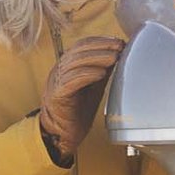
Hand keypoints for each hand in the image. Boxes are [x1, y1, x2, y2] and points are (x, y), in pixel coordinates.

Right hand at [40, 36, 122, 158]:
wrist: (63, 133)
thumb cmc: (78, 109)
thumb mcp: (94, 85)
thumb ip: (102, 69)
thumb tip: (118, 54)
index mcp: (67, 65)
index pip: (81, 44)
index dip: (100, 40)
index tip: (118, 41)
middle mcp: (59, 70)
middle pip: (78, 50)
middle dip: (101, 46)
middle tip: (119, 46)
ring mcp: (56, 82)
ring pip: (75, 63)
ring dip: (97, 58)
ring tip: (114, 58)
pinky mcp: (57, 95)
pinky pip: (71, 81)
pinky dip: (87, 74)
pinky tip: (101, 74)